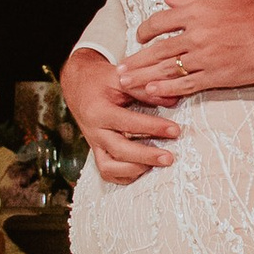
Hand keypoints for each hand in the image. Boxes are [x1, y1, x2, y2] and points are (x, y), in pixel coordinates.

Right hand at [63, 46, 177, 182]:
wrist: (78, 85)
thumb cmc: (101, 80)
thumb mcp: (121, 78)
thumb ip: (145, 90)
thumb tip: (173, 100)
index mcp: (99, 111)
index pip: (128, 123)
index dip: (153, 127)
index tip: (175, 130)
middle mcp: (94, 131)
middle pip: (119, 151)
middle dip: (146, 156)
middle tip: (169, 157)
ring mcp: (94, 144)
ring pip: (109, 168)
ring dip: (134, 170)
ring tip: (156, 164)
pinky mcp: (96, 151)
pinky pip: (107, 172)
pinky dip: (124, 176)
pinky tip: (143, 169)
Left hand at [118, 0, 253, 101]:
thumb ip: (193, 1)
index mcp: (198, 11)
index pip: (161, 21)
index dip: (145, 31)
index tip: (139, 38)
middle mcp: (197, 32)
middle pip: (158, 49)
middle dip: (136, 60)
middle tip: (118, 70)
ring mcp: (206, 55)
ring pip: (167, 68)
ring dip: (143, 77)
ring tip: (126, 84)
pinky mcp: (218, 75)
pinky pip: (186, 83)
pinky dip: (167, 89)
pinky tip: (152, 93)